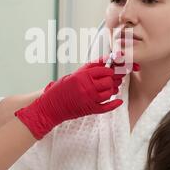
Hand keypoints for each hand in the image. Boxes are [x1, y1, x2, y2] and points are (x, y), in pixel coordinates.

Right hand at [15, 55, 139, 138]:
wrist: (50, 106)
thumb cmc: (61, 89)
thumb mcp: (74, 74)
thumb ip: (90, 68)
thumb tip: (106, 60)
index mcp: (82, 75)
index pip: (104, 70)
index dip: (110, 69)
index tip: (112, 69)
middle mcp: (86, 87)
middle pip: (109, 81)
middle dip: (113, 79)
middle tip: (114, 78)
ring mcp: (89, 99)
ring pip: (109, 92)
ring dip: (113, 89)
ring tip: (112, 87)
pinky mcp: (90, 109)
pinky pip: (106, 107)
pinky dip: (114, 104)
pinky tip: (119, 100)